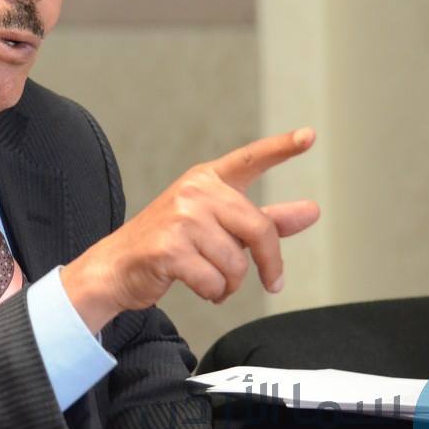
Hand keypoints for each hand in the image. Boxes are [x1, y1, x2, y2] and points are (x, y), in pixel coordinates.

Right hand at [62, 128, 319, 331]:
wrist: (116, 266)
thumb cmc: (171, 244)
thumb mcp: (218, 227)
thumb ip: (265, 220)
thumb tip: (312, 211)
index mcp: (208, 179)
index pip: (250, 159)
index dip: (282, 147)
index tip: (309, 135)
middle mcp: (194, 191)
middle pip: (258, 229)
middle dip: (268, 263)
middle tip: (272, 282)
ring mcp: (180, 217)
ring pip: (237, 262)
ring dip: (231, 283)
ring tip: (210, 279)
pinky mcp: (169, 248)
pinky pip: (215, 281)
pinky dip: (213, 293)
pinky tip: (199, 287)